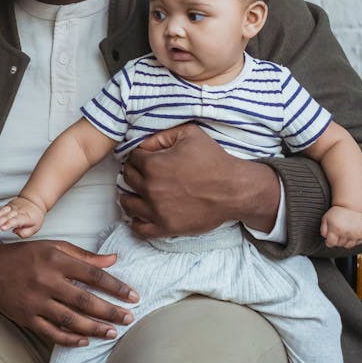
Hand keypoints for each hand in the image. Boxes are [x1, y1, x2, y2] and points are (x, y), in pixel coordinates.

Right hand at [0, 196, 45, 237]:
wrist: (35, 201)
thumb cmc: (35, 215)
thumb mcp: (36, 227)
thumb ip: (25, 233)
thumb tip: (16, 232)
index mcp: (25, 217)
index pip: (16, 220)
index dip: (9, 224)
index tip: (3, 228)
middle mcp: (17, 211)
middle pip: (7, 217)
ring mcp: (12, 208)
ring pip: (2, 212)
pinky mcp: (7, 206)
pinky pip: (0, 210)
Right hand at [0, 239, 138, 345]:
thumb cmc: (26, 255)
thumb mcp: (54, 247)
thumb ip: (84, 256)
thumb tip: (113, 260)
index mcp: (55, 260)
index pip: (92, 274)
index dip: (116, 286)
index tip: (133, 296)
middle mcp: (45, 280)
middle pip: (84, 300)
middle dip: (110, 311)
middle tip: (129, 318)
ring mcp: (35, 301)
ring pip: (69, 319)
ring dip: (94, 328)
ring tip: (112, 333)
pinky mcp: (26, 317)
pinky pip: (51, 332)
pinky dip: (69, 339)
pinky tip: (85, 341)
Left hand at [120, 123, 280, 238]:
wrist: (233, 189)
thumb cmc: (213, 160)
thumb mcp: (189, 134)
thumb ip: (162, 134)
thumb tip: (144, 143)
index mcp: (153, 165)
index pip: (132, 158)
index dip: (138, 155)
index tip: (145, 157)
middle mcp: (150, 188)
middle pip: (127, 179)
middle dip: (133, 173)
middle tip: (142, 173)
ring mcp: (157, 210)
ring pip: (128, 204)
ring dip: (129, 196)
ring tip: (136, 193)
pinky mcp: (166, 227)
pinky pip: (140, 228)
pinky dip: (136, 221)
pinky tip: (141, 214)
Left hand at [320, 205, 361, 248]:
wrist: (351, 206)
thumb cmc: (337, 212)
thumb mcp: (325, 219)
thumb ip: (323, 230)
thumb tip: (326, 239)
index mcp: (335, 229)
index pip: (331, 243)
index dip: (329, 242)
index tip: (330, 239)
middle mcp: (346, 232)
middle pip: (339, 244)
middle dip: (336, 240)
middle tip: (337, 233)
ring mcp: (355, 234)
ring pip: (348, 246)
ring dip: (345, 242)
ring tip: (344, 233)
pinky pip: (357, 243)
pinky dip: (353, 240)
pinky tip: (351, 233)